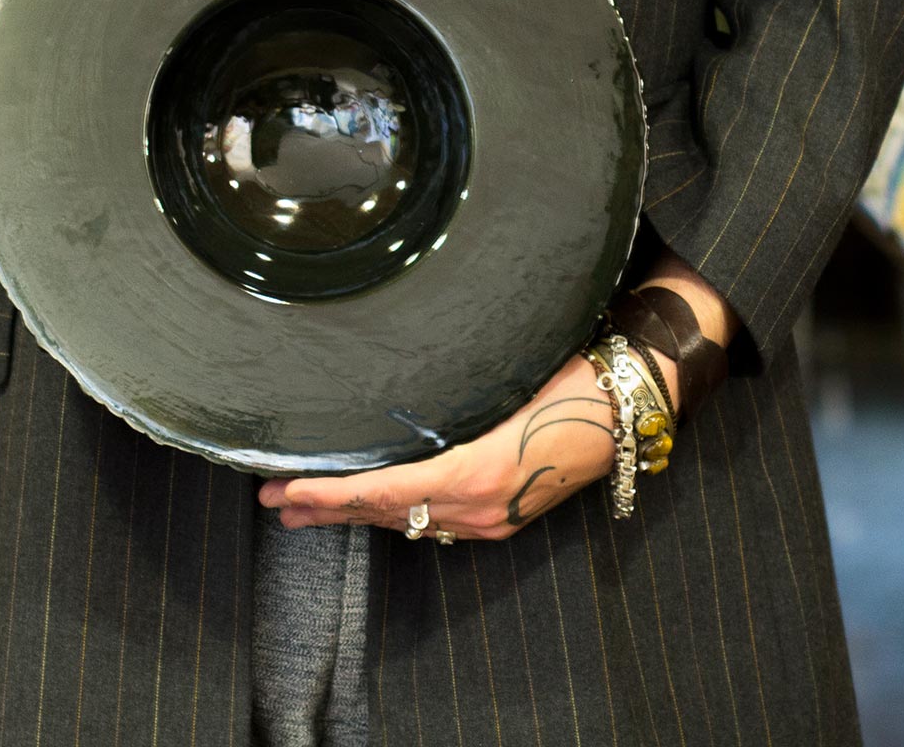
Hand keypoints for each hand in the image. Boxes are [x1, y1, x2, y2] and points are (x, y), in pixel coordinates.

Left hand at [258, 354, 617, 540]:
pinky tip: (378, 508)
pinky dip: (396, 514)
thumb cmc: (567, 381)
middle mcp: (480, 507)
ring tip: (308, 509)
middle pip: (386, 513)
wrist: (628, 407)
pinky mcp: (505, 515)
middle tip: (275, 503)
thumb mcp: (499, 386)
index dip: (328, 495)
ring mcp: (494, 518)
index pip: (382, 491)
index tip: (285, 492)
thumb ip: (446, 407)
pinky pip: (438, 521)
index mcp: (475, 473)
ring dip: (357, 514)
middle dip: (327, 510)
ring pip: (408, 521)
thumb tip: (387, 405)